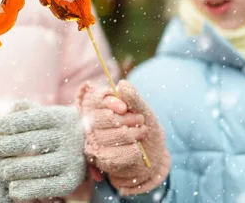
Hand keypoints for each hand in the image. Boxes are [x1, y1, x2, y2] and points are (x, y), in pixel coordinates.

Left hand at [0, 100, 85, 200]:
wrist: (87, 149)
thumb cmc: (55, 130)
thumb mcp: (46, 115)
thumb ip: (27, 110)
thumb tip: (11, 109)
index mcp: (62, 118)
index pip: (32, 118)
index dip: (11, 123)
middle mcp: (70, 137)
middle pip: (31, 142)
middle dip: (7, 146)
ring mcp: (72, 160)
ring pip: (34, 167)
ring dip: (12, 169)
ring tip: (3, 169)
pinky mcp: (70, 181)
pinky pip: (43, 187)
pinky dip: (25, 189)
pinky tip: (13, 187)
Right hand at [77, 80, 170, 195]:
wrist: (153, 154)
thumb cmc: (145, 127)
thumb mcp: (144, 111)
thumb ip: (133, 98)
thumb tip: (122, 85)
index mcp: (99, 106)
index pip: (95, 99)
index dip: (108, 102)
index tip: (124, 107)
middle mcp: (91, 124)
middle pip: (100, 118)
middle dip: (123, 119)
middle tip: (140, 119)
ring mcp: (94, 142)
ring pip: (107, 137)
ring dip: (130, 135)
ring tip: (142, 132)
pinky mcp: (100, 159)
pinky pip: (113, 154)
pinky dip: (130, 151)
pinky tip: (137, 148)